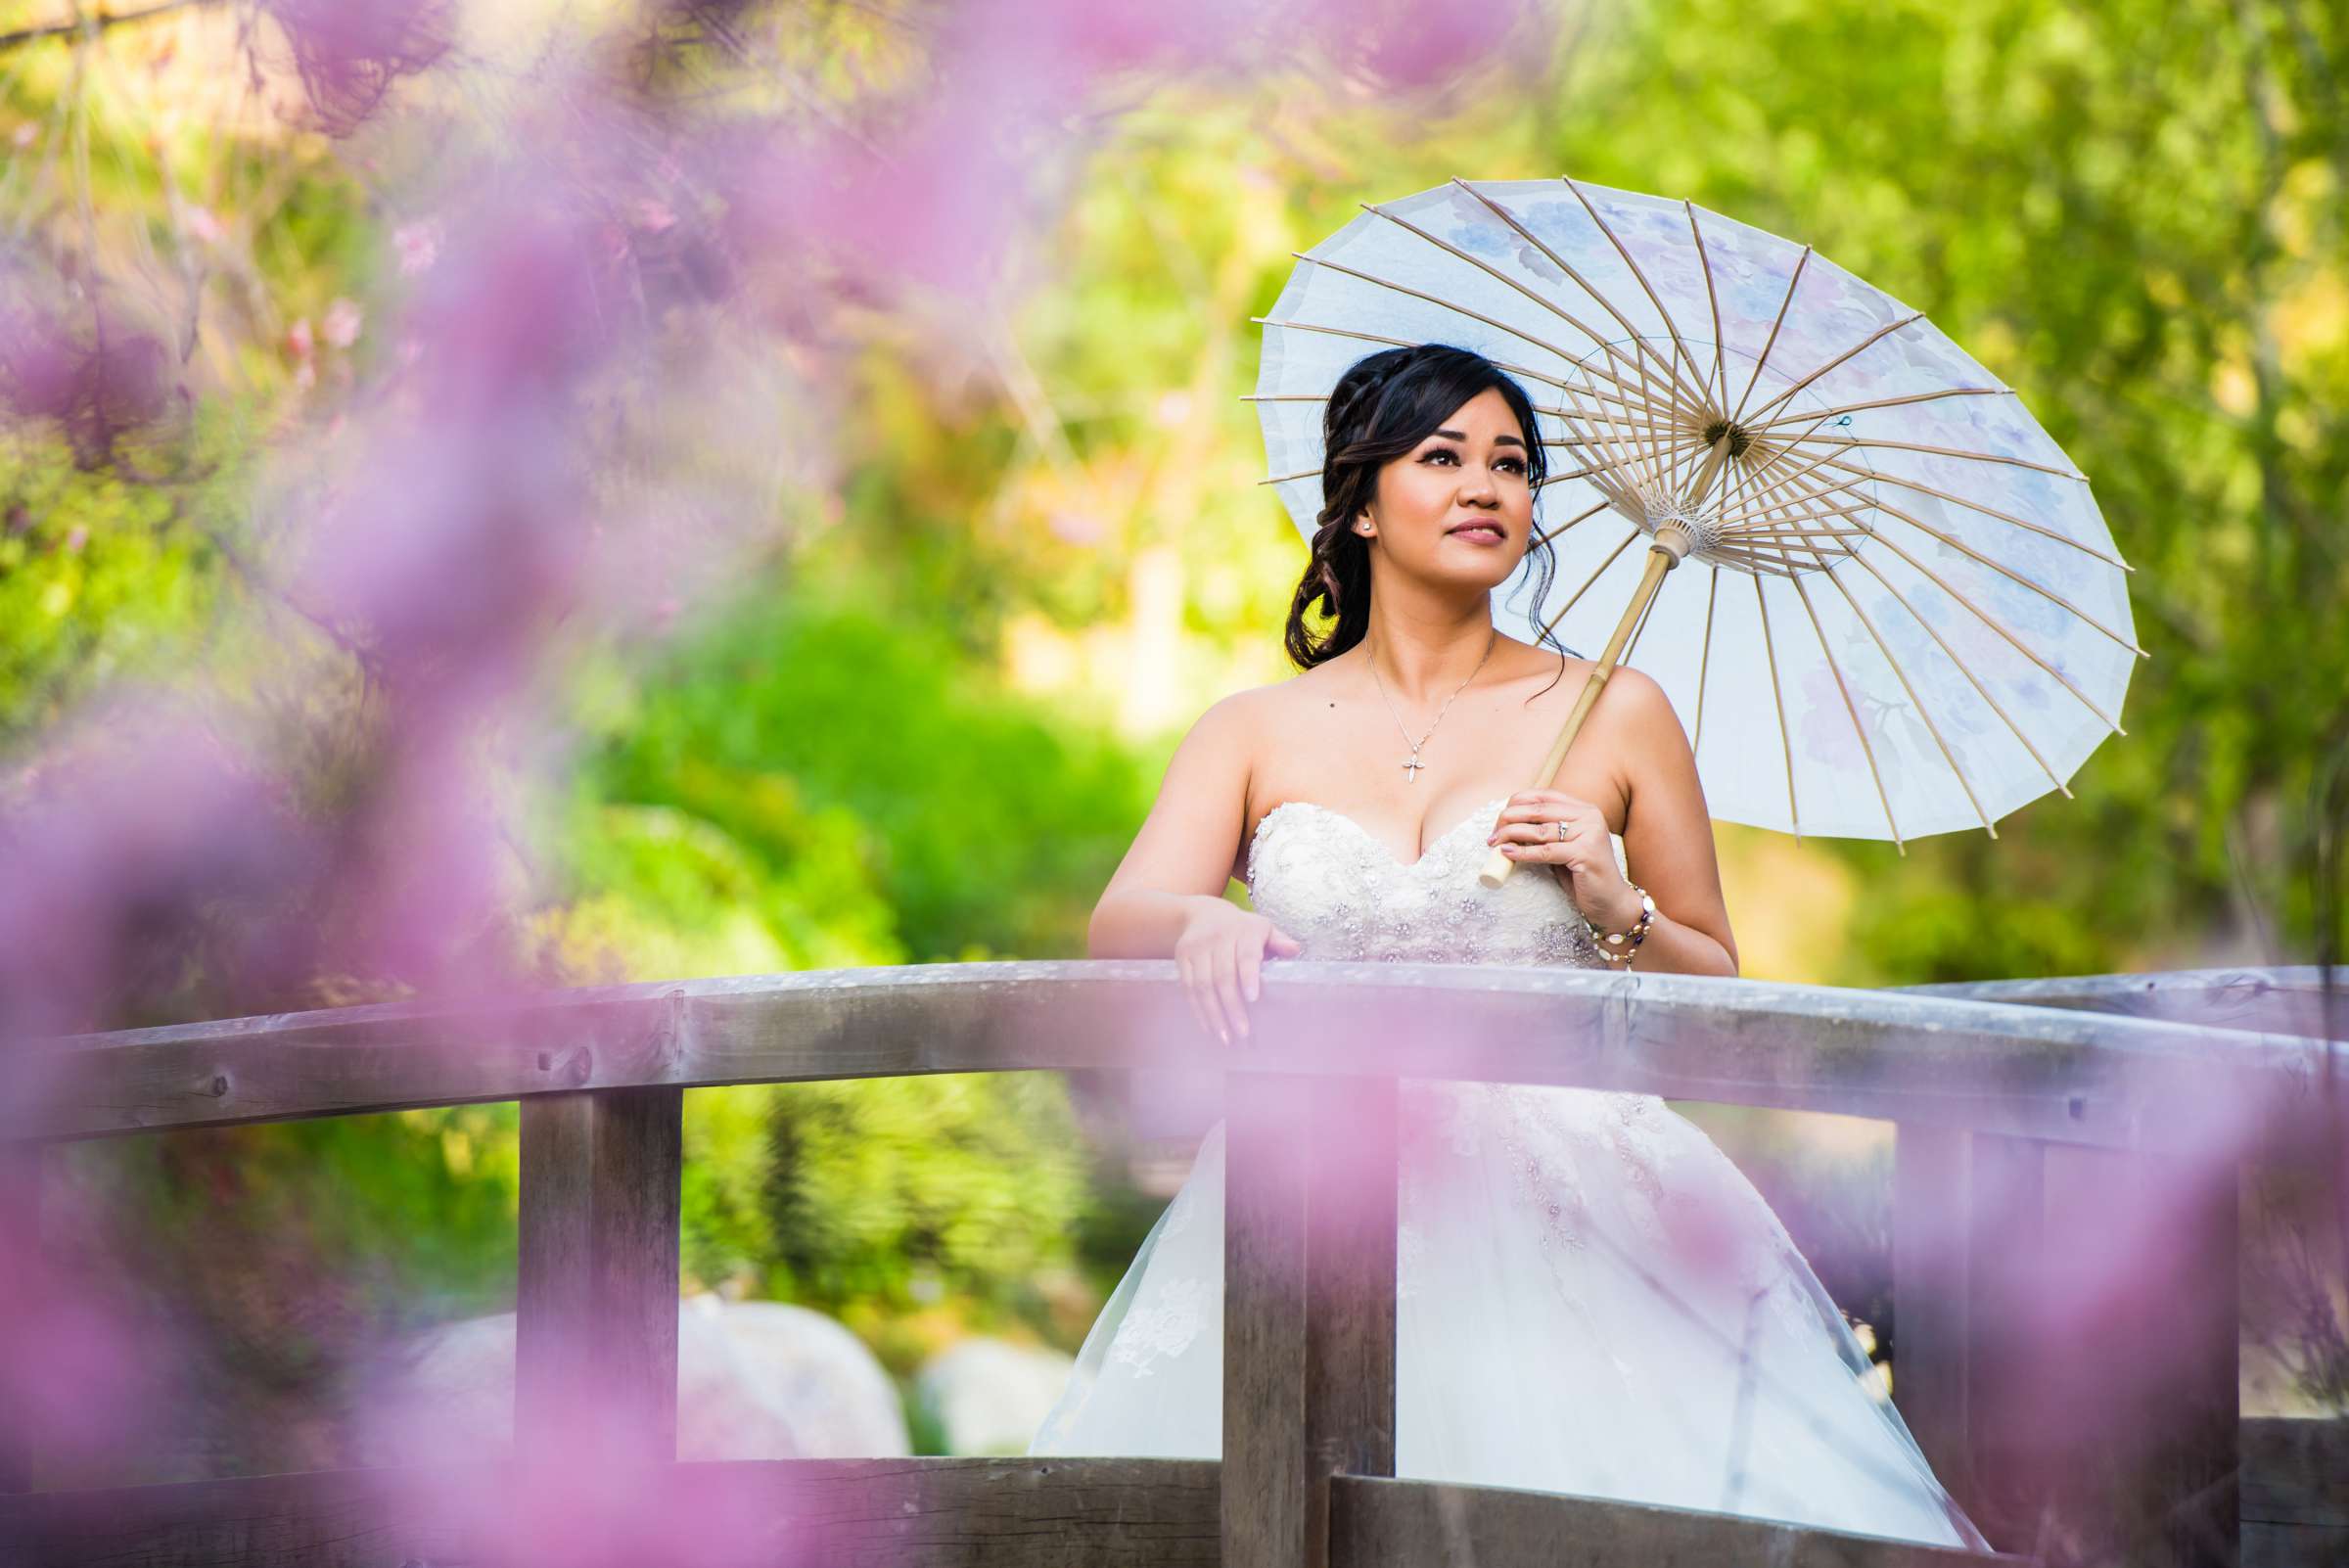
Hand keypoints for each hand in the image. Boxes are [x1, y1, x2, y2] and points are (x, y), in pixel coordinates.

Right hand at [1173, 898, 1302, 1044]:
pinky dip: (1198, 1010)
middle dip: (1232, 1006)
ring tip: (1225, 1038)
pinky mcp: (1182, 957)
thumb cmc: (1242, 929)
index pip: (1246, 955)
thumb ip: (1279, 941)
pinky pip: (1188, 987)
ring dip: (1214, 1014)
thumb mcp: (1263, 929)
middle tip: (1242, 1032)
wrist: (1203, 914)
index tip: (1253, 999)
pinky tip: (1208, 1027)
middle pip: (1223, 975)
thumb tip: (1294, 949)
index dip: (1248, 976)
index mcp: (1245, 930)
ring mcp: (1197, 947)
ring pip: (1203, 984)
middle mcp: (1218, 937)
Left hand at [1486, 789, 1638, 929]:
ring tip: (1494, 843)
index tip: (1499, 820)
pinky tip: (1508, 853)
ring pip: (1540, 830)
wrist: (1610, 902)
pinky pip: (1546, 851)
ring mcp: (1589, 833)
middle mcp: (1589, 816)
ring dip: (1511, 835)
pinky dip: (1523, 853)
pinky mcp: (1585, 853)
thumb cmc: (1582, 875)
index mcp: (1584, 809)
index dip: (1516, 804)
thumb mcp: (1562, 847)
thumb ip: (1544, 832)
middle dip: (1509, 819)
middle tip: (1492, 834)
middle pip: (1538, 810)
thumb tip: (1508, 825)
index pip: (1543, 796)